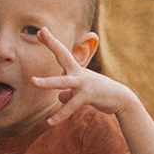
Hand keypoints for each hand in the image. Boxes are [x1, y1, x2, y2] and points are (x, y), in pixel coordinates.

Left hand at [23, 28, 140, 118]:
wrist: (120, 99)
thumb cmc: (100, 93)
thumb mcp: (82, 91)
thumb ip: (69, 92)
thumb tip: (61, 96)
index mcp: (76, 70)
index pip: (62, 53)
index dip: (51, 42)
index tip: (41, 31)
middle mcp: (79, 73)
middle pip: (63, 55)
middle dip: (52, 44)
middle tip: (40, 31)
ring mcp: (83, 83)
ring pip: (62, 82)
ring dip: (47, 82)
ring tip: (32, 82)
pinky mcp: (87, 95)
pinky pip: (70, 106)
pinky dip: (60, 115)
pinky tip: (49, 121)